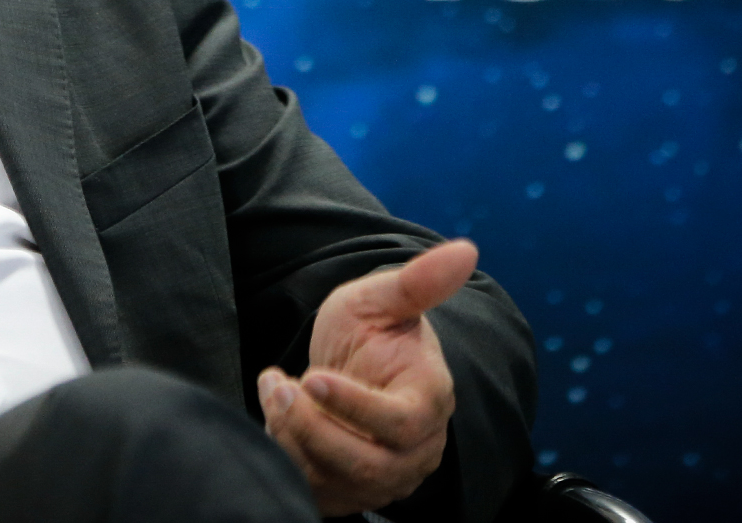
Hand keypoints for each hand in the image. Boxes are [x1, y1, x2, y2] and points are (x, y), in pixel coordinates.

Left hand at [256, 239, 476, 516]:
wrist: (349, 367)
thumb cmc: (369, 332)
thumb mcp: (380, 299)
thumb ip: (418, 281)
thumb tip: (466, 248)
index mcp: (429, 400)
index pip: (400, 422)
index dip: (353, 406)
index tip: (310, 376)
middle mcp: (417, 449)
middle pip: (368, 464)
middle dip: (313, 428)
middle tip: (279, 387)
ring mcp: (388, 477)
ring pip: (340, 481)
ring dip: (295, 438)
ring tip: (275, 391)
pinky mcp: (356, 493)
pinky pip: (321, 492)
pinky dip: (290, 458)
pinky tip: (279, 417)